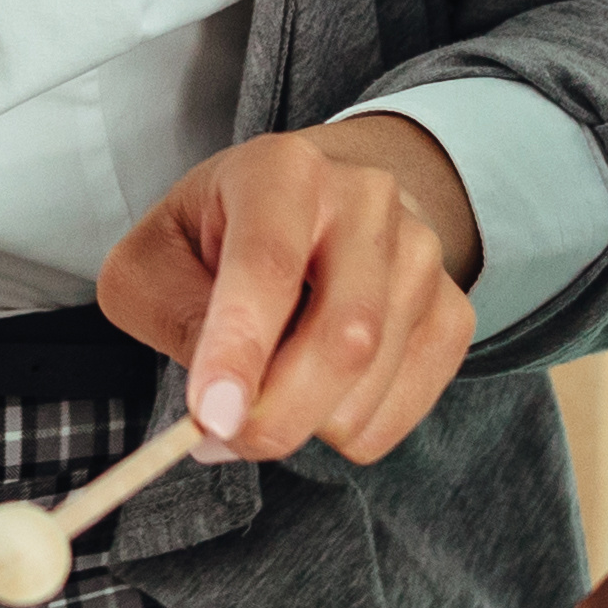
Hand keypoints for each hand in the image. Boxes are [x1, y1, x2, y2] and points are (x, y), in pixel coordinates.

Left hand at [95, 116, 480, 464]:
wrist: (316, 203)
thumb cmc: (218, 234)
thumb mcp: (154, 255)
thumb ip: (168, 313)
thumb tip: (219, 401)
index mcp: (282, 171)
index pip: (267, 264)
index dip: (239, 348)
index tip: (212, 417)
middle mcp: (367, 200)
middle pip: (343, 336)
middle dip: (277, 413)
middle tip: (221, 437)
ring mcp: (422, 254)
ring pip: (372, 383)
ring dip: (306, 421)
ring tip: (266, 386)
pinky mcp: (453, 309)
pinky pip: (405, 409)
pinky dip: (349, 429)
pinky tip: (318, 389)